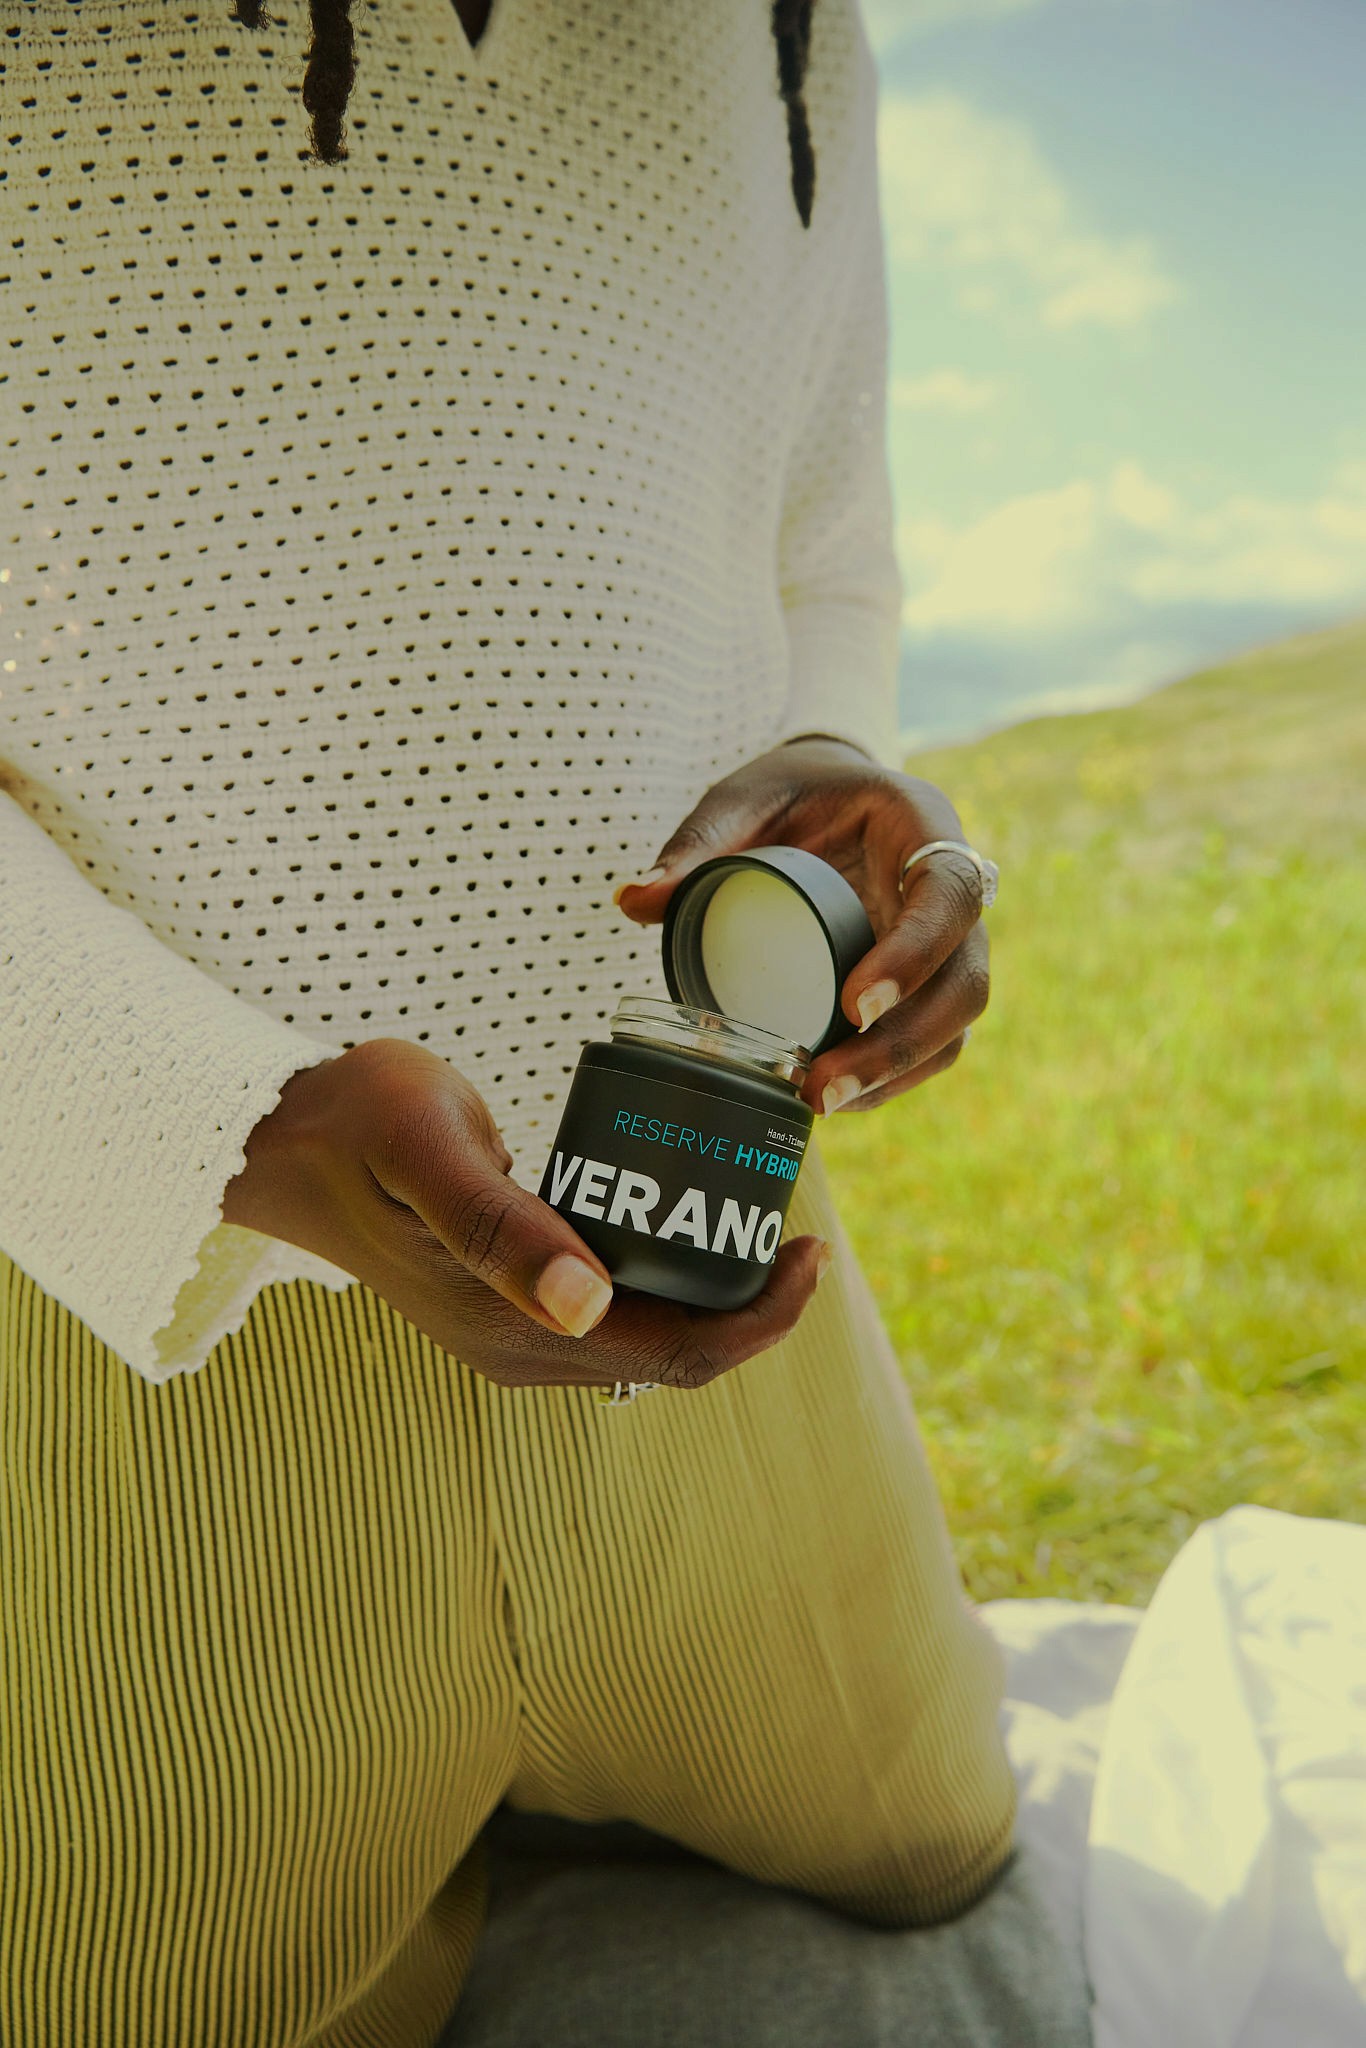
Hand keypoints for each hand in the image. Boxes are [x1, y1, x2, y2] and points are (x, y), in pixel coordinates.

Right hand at [221, 1038, 826, 1391]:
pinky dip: (670, 1276)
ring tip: (756, 1216)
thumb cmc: (358, 1124)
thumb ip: (500, 1224)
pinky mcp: (509, 1304)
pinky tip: (688, 1219)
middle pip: (676, 1353)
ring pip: (651, 1336)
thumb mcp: (430, 1151)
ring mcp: (513, 1333)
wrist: (284, 1137)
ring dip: (716, 1293)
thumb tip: (587, 1305)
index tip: (808, 1246)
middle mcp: (520, 1350)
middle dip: (751, 1304)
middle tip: (795, 1221)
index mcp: (511, 1328)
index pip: (675, 1352)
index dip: (760, 1317)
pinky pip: (618, 1310)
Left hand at [615, 737, 989, 1118]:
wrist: (830, 797)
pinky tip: (838, 1099)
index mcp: (921, 824)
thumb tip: (632, 901)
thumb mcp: (743, 799)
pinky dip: (893, 1078)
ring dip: (897, 1073)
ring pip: (957, 1022)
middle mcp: (953, 887)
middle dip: (901, 1043)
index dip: (914, 953)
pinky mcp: (932, 981)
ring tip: (820, 1101)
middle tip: (823, 1084)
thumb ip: (698, 844)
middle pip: (965, 978)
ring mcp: (951, 941)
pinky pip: (935, 1041)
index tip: (853, 1003)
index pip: (948, 893)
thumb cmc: (791, 792)